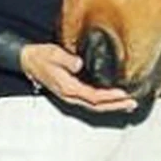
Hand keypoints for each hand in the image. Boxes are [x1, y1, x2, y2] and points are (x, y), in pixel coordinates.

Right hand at [19, 43, 137, 112]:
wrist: (28, 61)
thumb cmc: (41, 56)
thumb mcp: (53, 53)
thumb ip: (66, 59)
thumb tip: (78, 64)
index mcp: (68, 88)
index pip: (93, 96)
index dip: (109, 97)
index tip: (123, 94)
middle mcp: (70, 96)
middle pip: (97, 106)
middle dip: (115, 105)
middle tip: (132, 103)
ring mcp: (71, 96)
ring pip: (95, 106)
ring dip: (112, 106)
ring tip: (127, 103)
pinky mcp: (72, 93)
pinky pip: (91, 101)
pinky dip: (104, 103)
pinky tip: (112, 100)